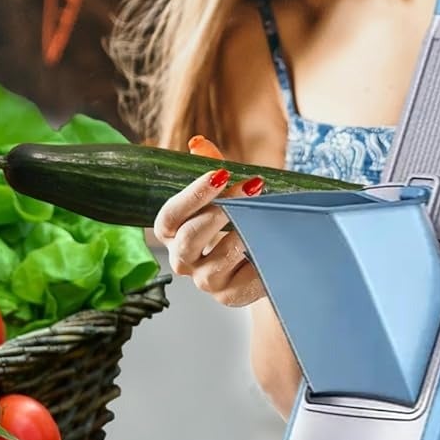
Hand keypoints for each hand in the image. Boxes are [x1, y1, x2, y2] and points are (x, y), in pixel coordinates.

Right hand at [153, 164, 266, 308]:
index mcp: (172, 232)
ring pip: (217, 259)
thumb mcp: (225, 193)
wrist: (260, 261)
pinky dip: (257, 259)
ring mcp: (204, 281)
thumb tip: (197, 143)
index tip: (221, 174)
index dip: (194, 195)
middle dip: (219, 211)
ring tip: (262, 218)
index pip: (171, 215)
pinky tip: (269, 245)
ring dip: (241, 234)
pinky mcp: (229, 296)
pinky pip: (243, 278)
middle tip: (250, 190)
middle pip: (189, 238)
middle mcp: (181, 260)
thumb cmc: (236, 221)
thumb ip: (212, 166)